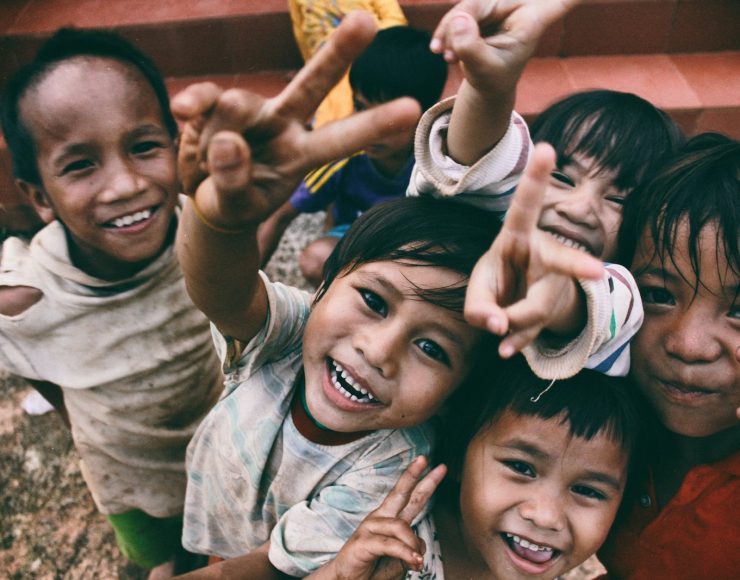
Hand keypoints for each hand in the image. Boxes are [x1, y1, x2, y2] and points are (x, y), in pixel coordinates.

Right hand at [171, 11, 420, 230]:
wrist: (206, 198)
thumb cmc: (235, 202)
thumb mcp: (236, 205)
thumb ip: (234, 180)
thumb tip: (229, 139)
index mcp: (303, 155)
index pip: (341, 138)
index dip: (374, 123)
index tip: (412, 108)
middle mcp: (284, 124)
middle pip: (312, 84)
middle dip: (337, 54)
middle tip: (366, 21)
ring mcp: (253, 111)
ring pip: (240, 103)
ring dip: (220, 130)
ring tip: (209, 157)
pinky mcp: (217, 104)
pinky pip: (206, 98)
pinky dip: (194, 104)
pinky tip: (183, 112)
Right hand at [316, 456, 446, 579]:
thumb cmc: (374, 570)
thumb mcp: (400, 560)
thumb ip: (412, 549)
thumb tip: (421, 546)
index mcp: (390, 519)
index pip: (410, 497)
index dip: (424, 482)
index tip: (441, 468)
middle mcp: (380, 518)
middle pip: (400, 492)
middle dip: (413, 475)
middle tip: (424, 458)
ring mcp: (369, 528)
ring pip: (401, 526)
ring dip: (413, 546)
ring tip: (417, 563)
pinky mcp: (362, 542)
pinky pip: (390, 544)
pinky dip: (405, 552)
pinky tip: (414, 561)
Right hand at [430, 0, 581, 95]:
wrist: (486, 84)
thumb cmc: (495, 80)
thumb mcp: (484, 71)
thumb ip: (472, 48)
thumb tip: (458, 19)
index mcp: (532, 20)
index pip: (558, 0)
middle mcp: (518, 6)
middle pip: (482, 2)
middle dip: (460, 23)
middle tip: (448, 54)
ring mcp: (497, 6)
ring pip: (466, 5)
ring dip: (449, 31)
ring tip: (447, 56)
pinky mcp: (480, 9)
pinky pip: (458, 12)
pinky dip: (446, 31)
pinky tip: (441, 50)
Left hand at [464, 143, 603, 357]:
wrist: (517, 303)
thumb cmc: (497, 282)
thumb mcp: (478, 290)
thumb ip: (478, 308)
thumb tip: (498, 328)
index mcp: (517, 235)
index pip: (525, 205)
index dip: (536, 178)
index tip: (546, 148)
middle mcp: (544, 254)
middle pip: (561, 261)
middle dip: (578, 266)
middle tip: (596, 272)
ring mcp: (555, 283)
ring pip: (538, 308)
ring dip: (511, 323)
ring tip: (496, 328)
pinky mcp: (555, 309)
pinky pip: (536, 329)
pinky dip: (516, 341)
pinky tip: (506, 349)